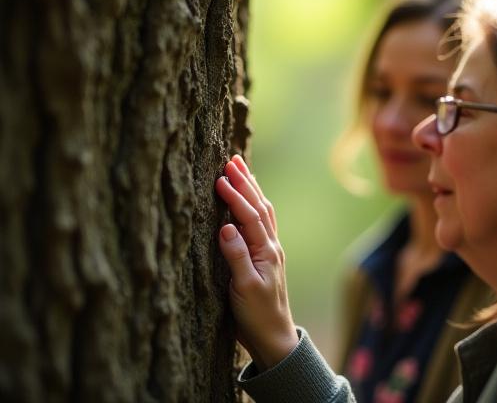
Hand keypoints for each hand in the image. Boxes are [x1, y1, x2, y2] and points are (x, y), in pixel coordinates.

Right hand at [215, 155, 298, 370]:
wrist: (274, 337)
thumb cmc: (257, 316)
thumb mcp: (244, 289)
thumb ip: (236, 257)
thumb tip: (226, 227)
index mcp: (266, 251)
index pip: (250, 216)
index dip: (235, 196)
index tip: (220, 178)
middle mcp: (271, 246)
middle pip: (260, 207)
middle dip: (246, 182)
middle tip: (233, 160)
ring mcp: (269, 251)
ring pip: (263, 212)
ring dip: (252, 190)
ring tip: (242, 170)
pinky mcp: (264, 257)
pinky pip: (262, 223)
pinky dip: (255, 206)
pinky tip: (250, 202)